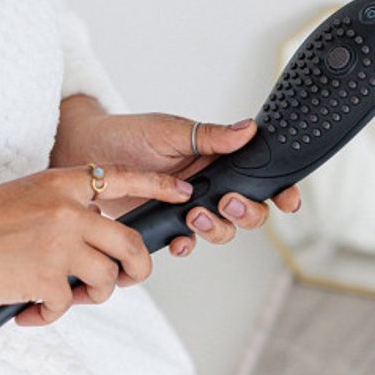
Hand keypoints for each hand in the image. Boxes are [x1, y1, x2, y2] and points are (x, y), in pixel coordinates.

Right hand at [0, 166, 195, 325]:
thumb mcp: (24, 199)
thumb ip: (64, 210)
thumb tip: (97, 238)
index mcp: (60, 183)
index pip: (122, 178)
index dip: (158, 186)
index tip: (183, 192)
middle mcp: (66, 209)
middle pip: (130, 243)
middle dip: (136, 269)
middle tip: (125, 279)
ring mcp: (59, 242)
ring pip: (107, 278)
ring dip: (89, 295)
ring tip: (59, 296)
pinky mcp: (46, 277)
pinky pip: (68, 305)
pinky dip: (49, 314)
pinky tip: (27, 310)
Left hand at [50, 97, 301, 257]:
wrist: (87, 153)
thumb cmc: (130, 135)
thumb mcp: (172, 131)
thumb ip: (211, 136)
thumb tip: (248, 129)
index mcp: (219, 159)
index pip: (259, 177)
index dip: (280, 191)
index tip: (288, 200)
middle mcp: (210, 185)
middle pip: (249, 211)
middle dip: (247, 212)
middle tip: (228, 202)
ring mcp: (189, 207)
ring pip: (222, 230)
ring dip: (216, 228)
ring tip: (195, 215)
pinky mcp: (166, 225)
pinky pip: (187, 244)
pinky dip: (186, 245)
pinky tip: (179, 239)